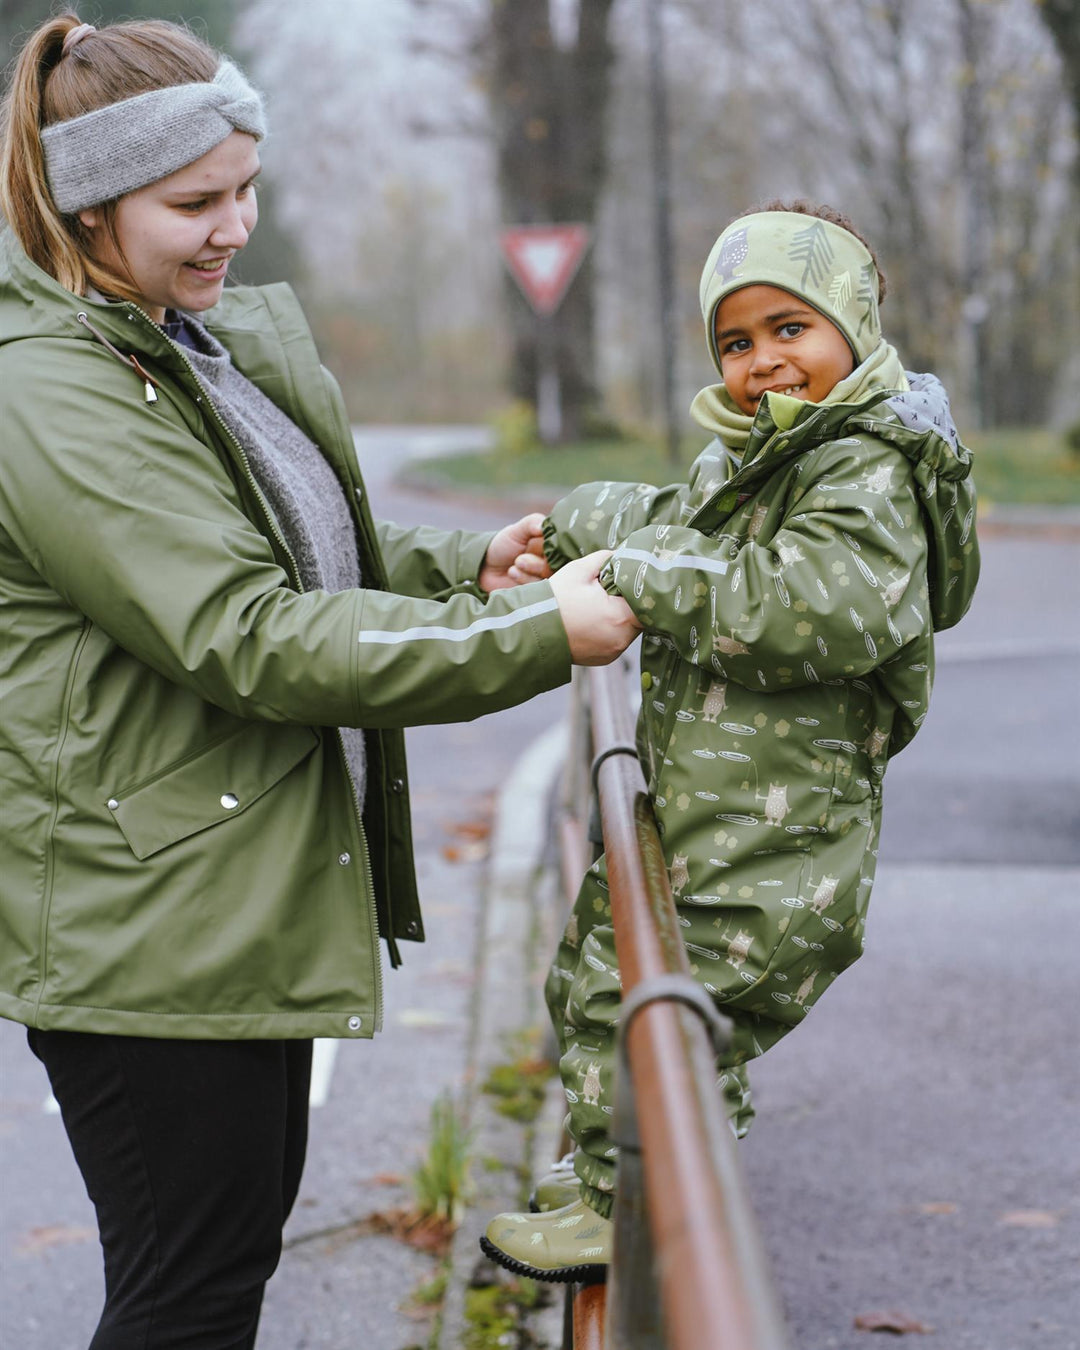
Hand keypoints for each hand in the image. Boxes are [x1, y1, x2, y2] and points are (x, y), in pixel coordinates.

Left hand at [479, 512, 552, 591]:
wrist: (487, 567)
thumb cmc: (504, 545)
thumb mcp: (517, 530)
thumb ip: (531, 523)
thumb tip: (543, 526)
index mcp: (553, 543)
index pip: (563, 546)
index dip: (549, 547)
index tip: (534, 546)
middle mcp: (553, 560)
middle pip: (557, 564)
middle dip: (536, 562)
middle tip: (519, 559)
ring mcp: (547, 576)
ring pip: (548, 576)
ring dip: (528, 570)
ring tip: (515, 564)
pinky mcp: (539, 591)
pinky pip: (539, 587)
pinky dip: (523, 579)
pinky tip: (512, 573)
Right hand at [549, 551, 642, 665]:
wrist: (532, 631)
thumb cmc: (555, 600)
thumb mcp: (579, 570)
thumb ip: (604, 559)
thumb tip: (619, 554)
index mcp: (620, 617)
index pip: (647, 603)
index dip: (642, 591)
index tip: (633, 582)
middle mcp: (621, 639)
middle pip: (640, 618)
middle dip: (629, 604)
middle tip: (613, 592)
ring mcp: (612, 652)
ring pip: (629, 630)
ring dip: (620, 618)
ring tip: (601, 606)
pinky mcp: (604, 659)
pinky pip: (616, 641)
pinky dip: (610, 631)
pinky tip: (594, 621)